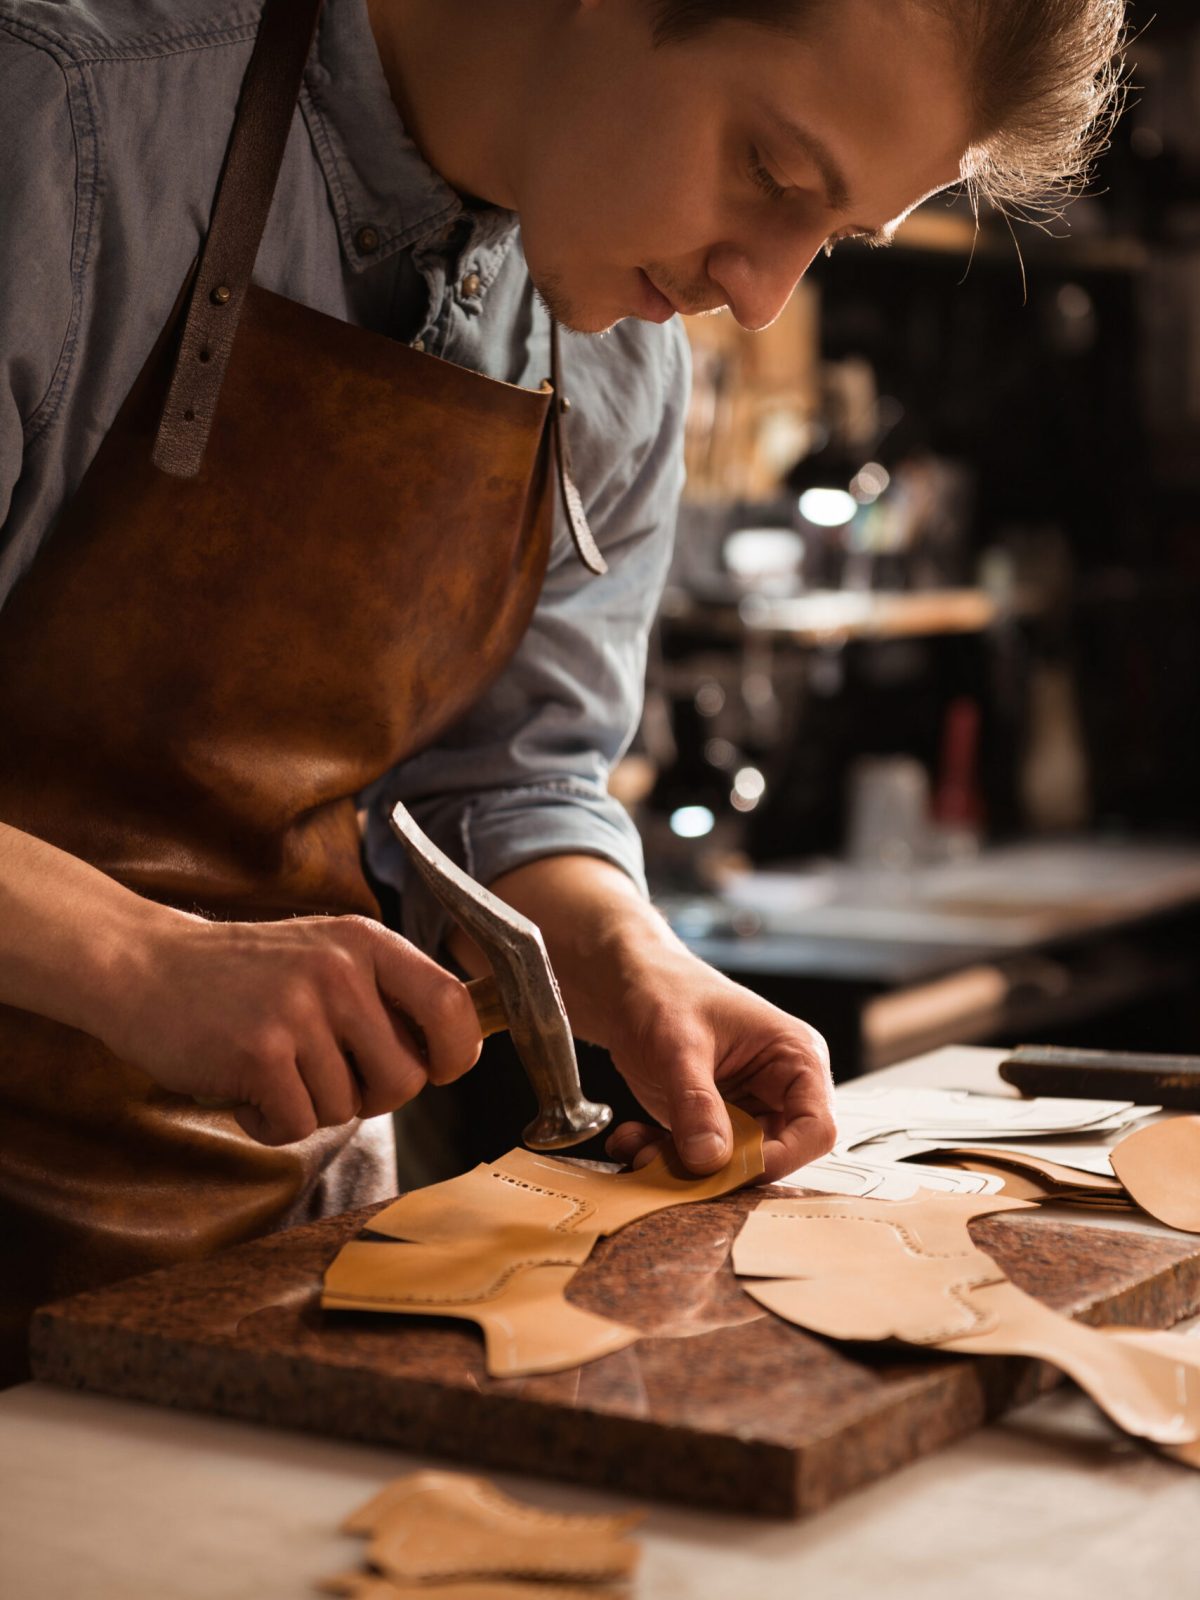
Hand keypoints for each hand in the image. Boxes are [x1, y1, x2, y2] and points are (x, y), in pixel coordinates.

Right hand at [99, 911, 481, 1146]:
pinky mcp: (258, 1052)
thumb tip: (456, 1051)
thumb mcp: (326, 956)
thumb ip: (385, 994)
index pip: (452, 1002)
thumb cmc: (245, 976)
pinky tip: (246, 1089)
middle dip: (373, 1096)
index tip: (437, 1069)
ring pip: (348, 1108)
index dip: (456, 1051)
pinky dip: (271, 1124)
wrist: (145, 966)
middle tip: (327, 1075)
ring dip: (311, 1106)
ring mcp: (298, 1009)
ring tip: (273, 1067)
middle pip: (406, 1078)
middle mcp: (340, 970)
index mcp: (366, 943)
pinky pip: (298, 1126)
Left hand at [601, 949, 835, 1182]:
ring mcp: (748, 1108)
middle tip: (669, 1160)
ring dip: (685, 1167)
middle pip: (775, 1155)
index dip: (780, 1158)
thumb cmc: (665, 992)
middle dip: (720, 1167)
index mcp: (795, 1057)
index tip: (730, 1168)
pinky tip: (634, 1138)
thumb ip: (695, 1100)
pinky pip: (703, 1159)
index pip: (816, 1128)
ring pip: (734, 1165)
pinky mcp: (716, 1123)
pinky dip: (667, 1158)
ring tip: (638, 1145)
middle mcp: (779, 1088)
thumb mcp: (678, 1042)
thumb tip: (710, 1157)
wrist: (630, 987)